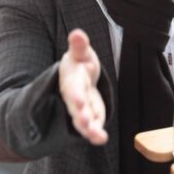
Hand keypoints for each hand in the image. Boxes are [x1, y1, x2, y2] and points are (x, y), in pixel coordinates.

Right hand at [58, 29, 107, 144]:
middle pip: (76, 107)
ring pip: (83, 121)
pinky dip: (95, 134)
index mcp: (72, 80)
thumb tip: (77, 33)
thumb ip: (79, 46)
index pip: (73, 88)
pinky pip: (92, 127)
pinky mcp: (91, 116)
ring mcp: (82, 109)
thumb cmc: (81, 64)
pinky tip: (101, 140)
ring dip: (88, 129)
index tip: (79, 101)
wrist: (78, 78)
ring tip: (96, 136)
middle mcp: (74, 97)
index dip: (75, 94)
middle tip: (85, 122)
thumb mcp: (81, 54)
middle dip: (80, 115)